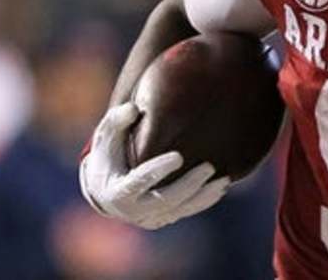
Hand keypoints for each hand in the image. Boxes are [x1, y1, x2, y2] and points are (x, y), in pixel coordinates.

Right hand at [79, 103, 229, 229]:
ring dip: (203, 196)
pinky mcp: (161, 219)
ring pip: (179, 209)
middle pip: (165, 199)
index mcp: (117, 191)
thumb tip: (133, 109)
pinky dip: (203, 202)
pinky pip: (184, 212)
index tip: (179, 157)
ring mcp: (149, 218)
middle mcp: (133, 210)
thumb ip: (117, 121)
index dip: (159, 170)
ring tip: (224, 180)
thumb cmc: (107, 156)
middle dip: (189, 185)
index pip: (140, 182)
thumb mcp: (106, 137)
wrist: (103, 189)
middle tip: (209, 167)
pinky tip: (220, 189)